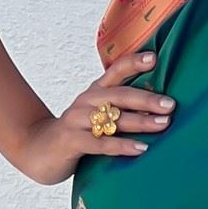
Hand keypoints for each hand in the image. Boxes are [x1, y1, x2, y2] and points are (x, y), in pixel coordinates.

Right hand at [11, 49, 175, 184]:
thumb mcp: (96, 115)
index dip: (133, 63)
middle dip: (147, 99)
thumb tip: (160, 108)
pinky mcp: (71, 141)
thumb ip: (121, 108)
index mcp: (95, 92)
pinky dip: (122, 146)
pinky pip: (100, 143)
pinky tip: (141, 148)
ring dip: (140, 121)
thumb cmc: (77, 133)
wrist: (37, 150)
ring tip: (164, 124)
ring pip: (112, 118)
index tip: (154, 58)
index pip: (115, 71)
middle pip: (119, 95)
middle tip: (171, 105)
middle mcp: (86, 101)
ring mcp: (76, 120)